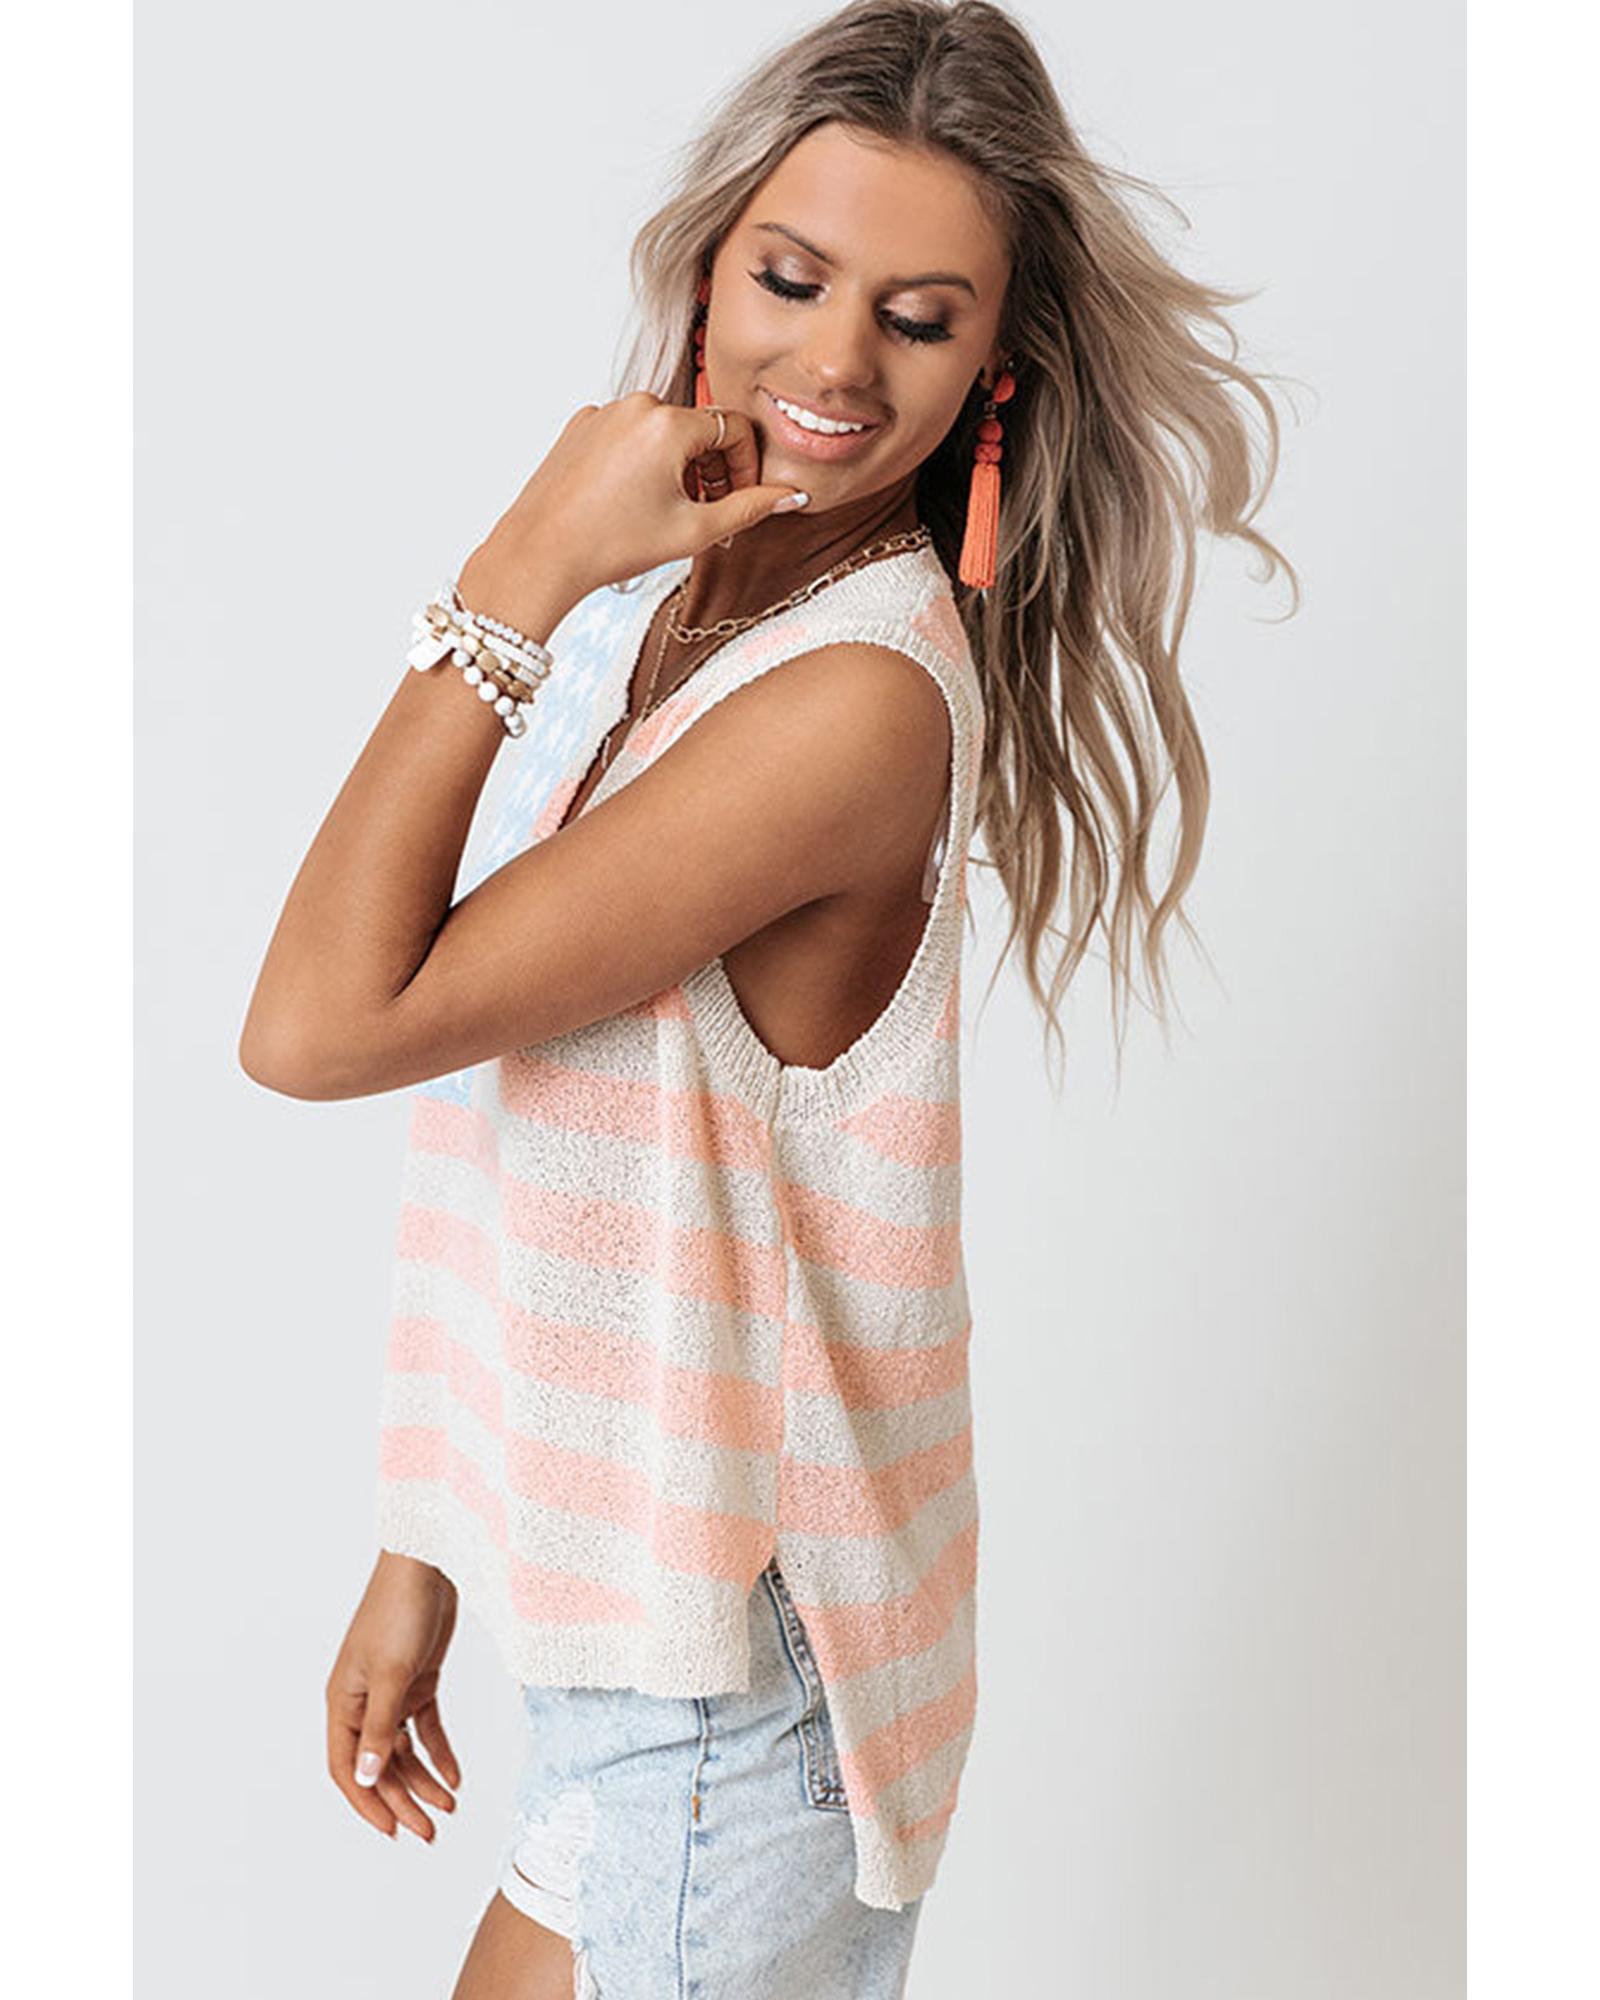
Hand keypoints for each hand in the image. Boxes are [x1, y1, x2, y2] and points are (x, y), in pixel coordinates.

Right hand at [326, 1550, 461, 1842]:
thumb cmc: (399, 1611)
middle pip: (379, 1764)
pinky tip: (455, 1776)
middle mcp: (363, 1702)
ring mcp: (392, 1692)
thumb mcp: (391, 1674)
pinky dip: (439, 1752)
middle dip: (402, 1800)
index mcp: (343, 1701)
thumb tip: (366, 1777)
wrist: (428, 1566)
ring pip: (404, 1751)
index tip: (392, 1832)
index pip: (346, 1767)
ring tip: (449, 1808)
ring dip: (424, 1780)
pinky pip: (426, 1728)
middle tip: (430, 1832)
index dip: (366, 1803)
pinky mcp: (419, 1680)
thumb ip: (381, 1727)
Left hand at [456, 391, 808, 636]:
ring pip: (663, 433)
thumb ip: (750, 508)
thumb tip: (790, 496)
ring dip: (679, 468)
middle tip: (707, 516)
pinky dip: (643, 463)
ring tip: (668, 514)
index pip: (734, 429)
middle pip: (699, 429)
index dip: (748, 467)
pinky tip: (634, 503)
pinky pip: (629, 436)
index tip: (741, 500)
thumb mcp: (694, 530)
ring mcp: (604, 413)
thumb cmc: (612, 545)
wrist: (542, 555)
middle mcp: (635, 405)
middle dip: (712, 470)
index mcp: (668, 423)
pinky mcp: (581, 427)